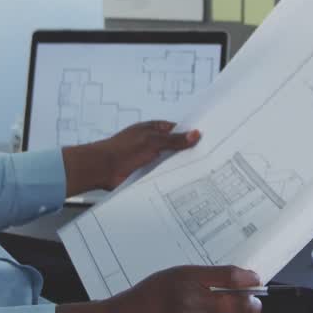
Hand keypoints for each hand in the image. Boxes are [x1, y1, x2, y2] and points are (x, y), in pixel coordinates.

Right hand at [53, 266, 262, 312]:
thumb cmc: (141, 302)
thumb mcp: (168, 280)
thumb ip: (199, 281)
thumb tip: (235, 285)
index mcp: (185, 278)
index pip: (229, 275)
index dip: (249, 279)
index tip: (256, 282)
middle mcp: (188, 300)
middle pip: (238, 303)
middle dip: (251, 306)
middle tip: (253, 306)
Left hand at [63, 121, 199, 194]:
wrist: (102, 169)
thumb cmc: (123, 150)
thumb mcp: (152, 141)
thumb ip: (174, 140)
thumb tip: (195, 134)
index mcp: (153, 130)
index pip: (177, 130)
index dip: (190, 134)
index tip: (207, 140)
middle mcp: (152, 143)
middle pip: (175, 147)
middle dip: (187, 152)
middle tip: (209, 158)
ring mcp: (150, 159)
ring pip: (170, 162)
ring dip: (179, 167)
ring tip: (202, 172)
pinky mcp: (146, 174)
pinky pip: (162, 175)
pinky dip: (170, 178)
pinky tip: (184, 182)